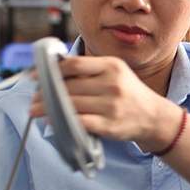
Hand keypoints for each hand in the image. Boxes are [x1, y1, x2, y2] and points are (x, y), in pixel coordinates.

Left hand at [29, 56, 180, 152]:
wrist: (154, 117)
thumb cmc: (129, 94)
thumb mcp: (116, 74)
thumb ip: (90, 71)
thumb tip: (55, 72)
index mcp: (112, 67)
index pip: (75, 64)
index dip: (51, 70)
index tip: (37, 77)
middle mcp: (113, 84)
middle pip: (69, 86)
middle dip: (46, 93)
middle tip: (34, 98)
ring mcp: (112, 105)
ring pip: (71, 104)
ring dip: (48, 108)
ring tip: (36, 110)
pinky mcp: (110, 124)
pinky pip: (80, 122)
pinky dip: (63, 122)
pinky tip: (53, 122)